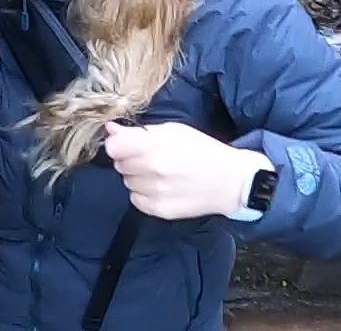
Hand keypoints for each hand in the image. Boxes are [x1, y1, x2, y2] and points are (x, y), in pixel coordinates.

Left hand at [104, 121, 272, 219]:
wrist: (230, 181)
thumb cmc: (202, 149)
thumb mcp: (172, 130)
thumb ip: (139, 131)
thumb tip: (110, 129)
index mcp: (153, 146)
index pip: (113, 147)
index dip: (117, 144)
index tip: (125, 143)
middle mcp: (151, 170)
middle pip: (119, 164)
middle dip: (129, 158)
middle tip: (149, 156)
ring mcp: (155, 193)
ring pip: (127, 182)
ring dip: (137, 176)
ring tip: (158, 172)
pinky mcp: (160, 211)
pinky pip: (135, 200)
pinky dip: (142, 193)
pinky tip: (159, 187)